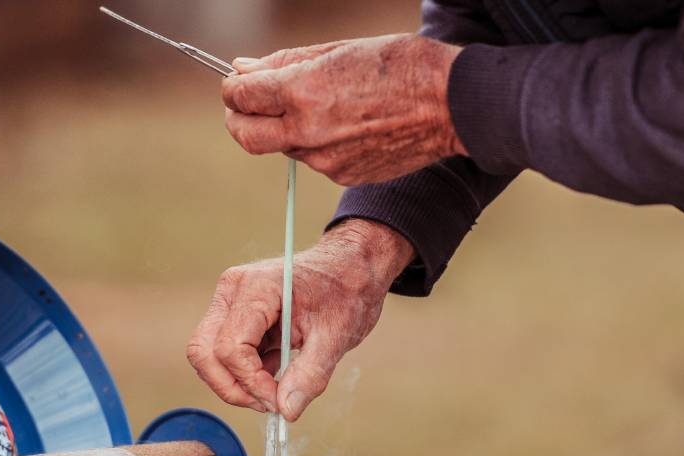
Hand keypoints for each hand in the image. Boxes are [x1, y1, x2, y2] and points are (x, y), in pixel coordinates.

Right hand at [186, 219, 413, 420]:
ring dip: (236, 382)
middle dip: (232, 387)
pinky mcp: (234, 315)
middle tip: (268, 404)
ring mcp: (229, 302)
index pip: (230, 347)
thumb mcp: (336, 337)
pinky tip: (275, 368)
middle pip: (204, 352)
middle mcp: (233, 291)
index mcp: (256, 288)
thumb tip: (286, 410)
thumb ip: (310, 374)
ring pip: (208, 356)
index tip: (277, 401)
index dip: (250, 382)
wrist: (349, 269)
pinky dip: (243, 372)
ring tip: (276, 385)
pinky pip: (222, 353)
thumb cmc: (345, 292)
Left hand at [221, 34, 464, 185]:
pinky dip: (315, 143)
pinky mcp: (343, 176)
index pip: (240, 97)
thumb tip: (242, 69)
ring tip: (320, 105)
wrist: (450, 105)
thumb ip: (284, 63)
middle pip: (245, 136)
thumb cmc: (399, 65)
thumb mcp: (338, 51)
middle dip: (238, 118)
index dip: (233, 87)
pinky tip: (345, 123)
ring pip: (283, 147)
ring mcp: (325, 160)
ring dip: (284, 129)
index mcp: (303, 92)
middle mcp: (308, 131)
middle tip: (248, 105)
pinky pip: (313, 160)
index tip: (239, 83)